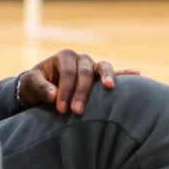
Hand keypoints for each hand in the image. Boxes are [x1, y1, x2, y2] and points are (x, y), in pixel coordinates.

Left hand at [17, 49, 139, 114]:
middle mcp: (80, 59)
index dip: (65, 91)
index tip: (61, 109)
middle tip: (77, 112)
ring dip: (107, 77)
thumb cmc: (36, 86)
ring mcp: (92, 67)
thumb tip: (53, 96)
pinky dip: (124, 74)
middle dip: (82, 92)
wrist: (42, 89)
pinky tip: (136, 74)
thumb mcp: (31, 84)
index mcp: (63, 57)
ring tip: (109, 88)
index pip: (68, 73)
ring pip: (103, 67)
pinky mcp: (100, 77)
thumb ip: (40, 88)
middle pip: (85, 72)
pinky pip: (114, 73)